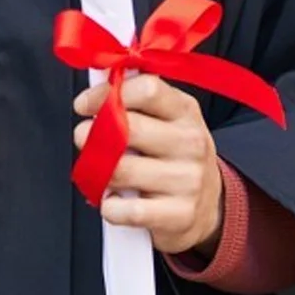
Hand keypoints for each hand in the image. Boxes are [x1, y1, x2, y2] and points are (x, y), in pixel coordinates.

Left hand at [73, 74, 223, 257]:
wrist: (210, 206)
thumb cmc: (175, 155)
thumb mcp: (167, 119)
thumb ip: (135, 99)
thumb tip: (97, 80)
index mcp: (185, 111)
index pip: (147, 89)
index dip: (106, 94)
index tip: (83, 105)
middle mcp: (191, 142)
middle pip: (128, 129)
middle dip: (92, 134)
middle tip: (83, 138)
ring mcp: (188, 180)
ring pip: (120, 170)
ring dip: (97, 172)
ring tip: (99, 172)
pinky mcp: (180, 214)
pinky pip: (125, 210)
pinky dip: (108, 207)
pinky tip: (113, 201)